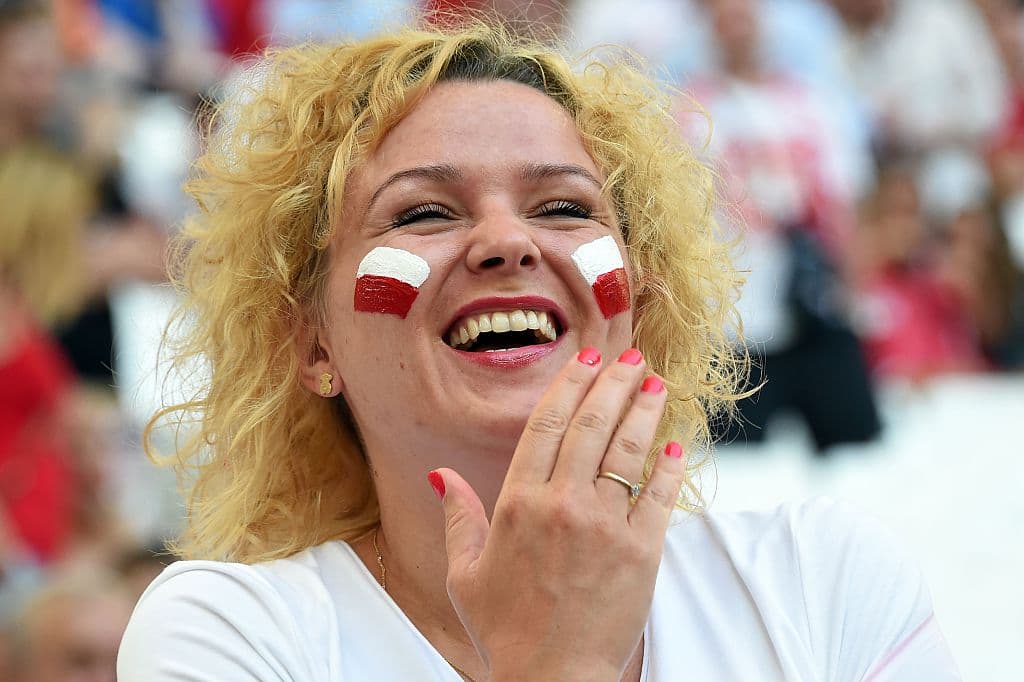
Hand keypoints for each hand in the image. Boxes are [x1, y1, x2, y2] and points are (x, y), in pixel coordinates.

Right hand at [432, 348, 685, 680]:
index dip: (569, 385)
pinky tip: (676, 441)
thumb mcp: (465, 574)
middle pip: (591, 426)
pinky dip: (670, 466)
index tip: (587, 358)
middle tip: (630, 358)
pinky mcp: (641, 553)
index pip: (546, 425)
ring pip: (627, 451)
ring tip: (656, 383)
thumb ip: (458, 518)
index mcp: (517, 504)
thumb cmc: (506, 631)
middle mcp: (561, 505)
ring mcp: (605, 527)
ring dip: (644, 410)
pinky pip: (661, 497)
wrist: (553, 680)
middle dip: (613, 383)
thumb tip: (439, 475)